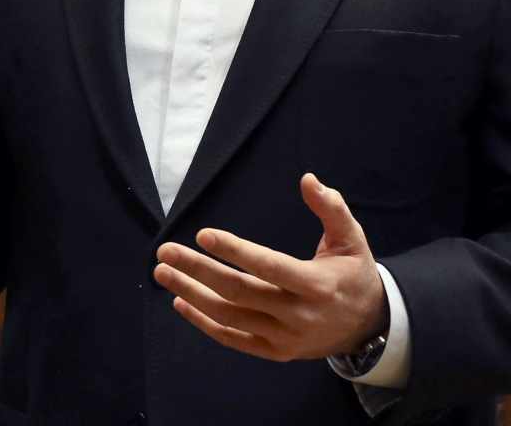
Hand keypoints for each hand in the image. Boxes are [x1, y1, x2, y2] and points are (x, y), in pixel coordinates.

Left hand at [152, 173, 387, 360]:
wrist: (370, 328)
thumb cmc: (353, 274)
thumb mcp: (352, 239)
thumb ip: (331, 209)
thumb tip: (307, 179)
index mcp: (317, 285)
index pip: (269, 267)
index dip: (235, 251)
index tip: (202, 234)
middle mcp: (300, 315)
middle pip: (240, 292)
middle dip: (198, 270)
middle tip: (165, 251)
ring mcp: (286, 338)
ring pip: (230, 317)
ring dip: (192, 294)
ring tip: (162, 272)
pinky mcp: (276, 352)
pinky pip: (233, 340)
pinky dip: (204, 322)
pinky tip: (180, 300)